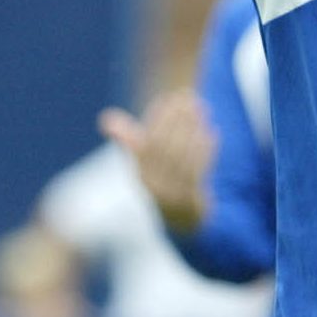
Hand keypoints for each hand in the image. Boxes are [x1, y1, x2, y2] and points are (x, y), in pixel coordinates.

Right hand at [98, 90, 216, 232]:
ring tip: (203, 110)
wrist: (182, 220)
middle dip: (179, 120)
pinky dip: (206, 150)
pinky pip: (199, 171)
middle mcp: (152, 186)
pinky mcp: (192, 200)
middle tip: (191, 98)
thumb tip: (105, 118)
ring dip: (194, 130)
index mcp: (140, 174)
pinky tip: (212, 132)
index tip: (171, 97)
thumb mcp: (145, 163)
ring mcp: (172, 195)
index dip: (160, 118)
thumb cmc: (162, 180)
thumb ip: (128, 139)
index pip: (148, 141)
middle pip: (167, 147)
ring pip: (184, 157)